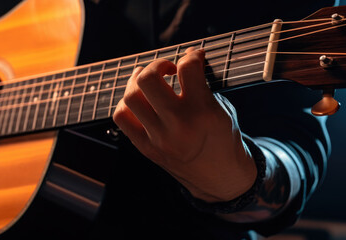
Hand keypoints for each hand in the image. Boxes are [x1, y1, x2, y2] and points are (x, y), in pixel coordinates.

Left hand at [112, 48, 256, 202]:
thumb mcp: (221, 108)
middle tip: (167, 68)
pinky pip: (122, 118)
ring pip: (130, 98)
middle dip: (157, 65)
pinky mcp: (146, 148)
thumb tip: (186, 58)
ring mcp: (158, 138)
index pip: (187, 69)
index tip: (194, 56)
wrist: (219, 177)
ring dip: (137, 81)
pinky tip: (140, 100)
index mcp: (202, 112)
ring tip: (148, 79)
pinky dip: (127, 104)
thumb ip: (202, 84)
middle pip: (148, 79)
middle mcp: (178, 125)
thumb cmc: (223, 138)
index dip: (191, 55)